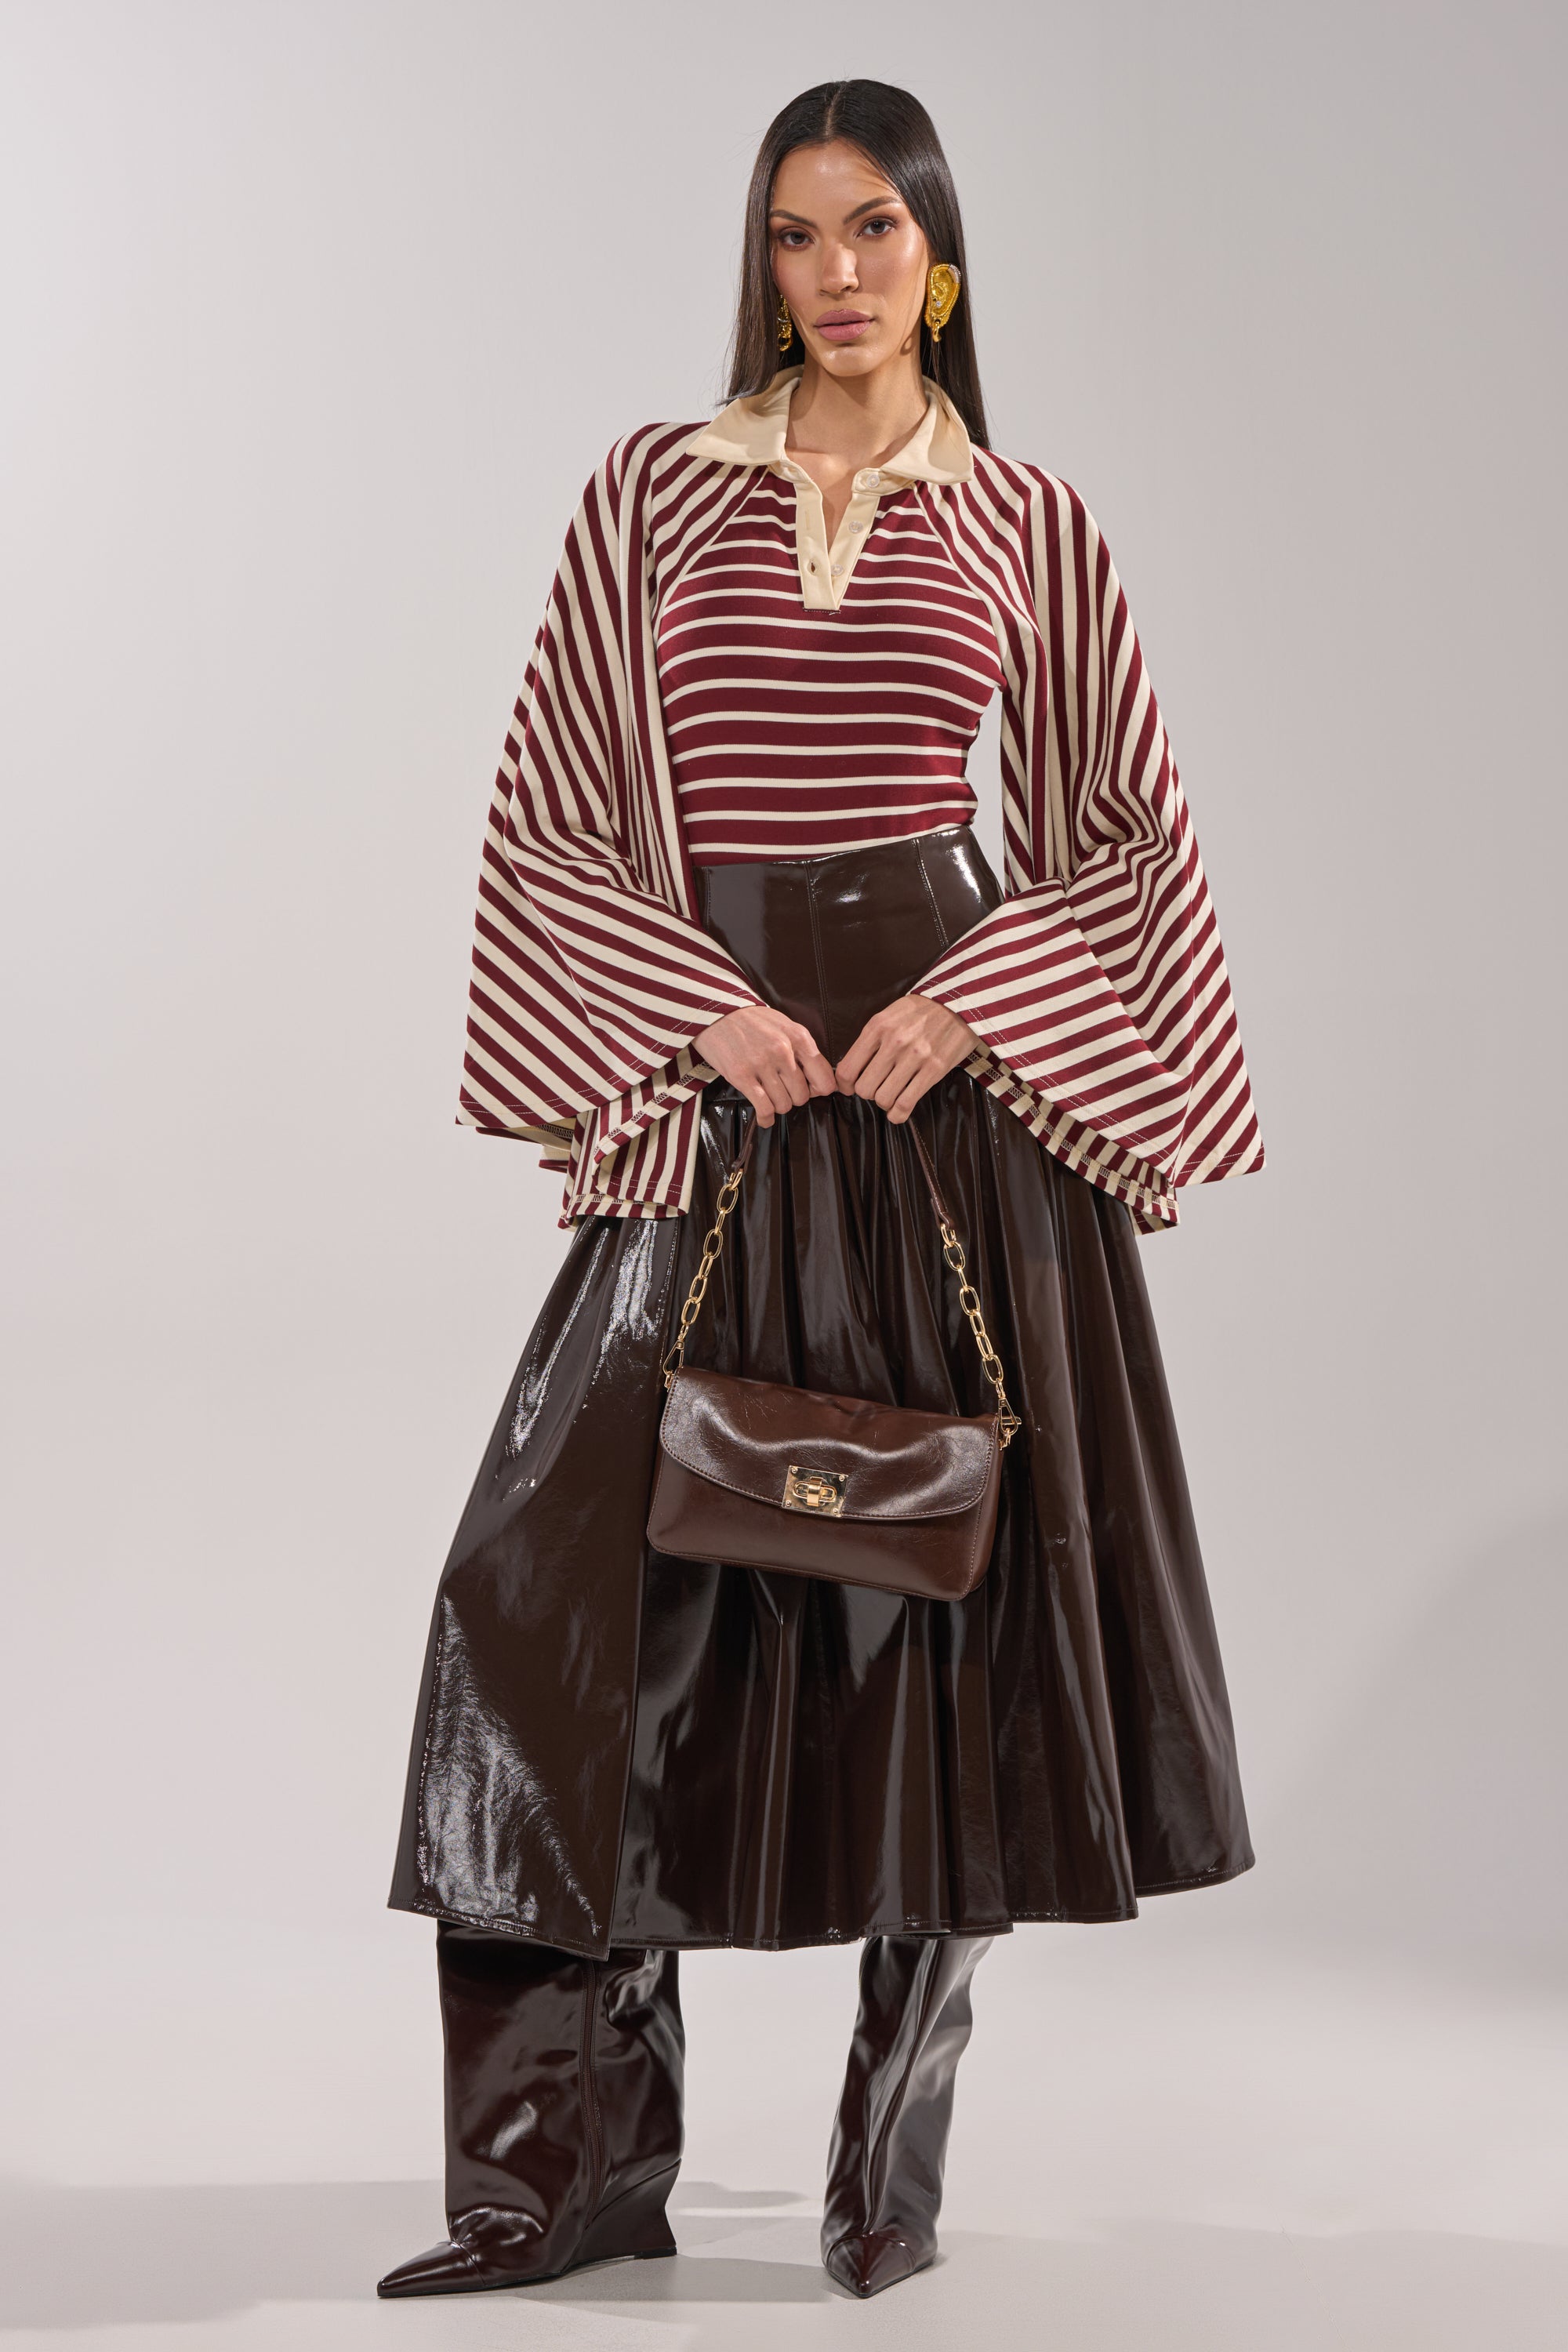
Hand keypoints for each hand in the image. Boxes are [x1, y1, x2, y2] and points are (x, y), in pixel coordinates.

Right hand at [695, 1004, 837, 1126]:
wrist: (717, 1012)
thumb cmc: (752, 1021)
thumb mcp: (784, 1026)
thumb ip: (802, 1049)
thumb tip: (817, 1078)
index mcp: (798, 1038)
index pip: (824, 1079)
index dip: (818, 1089)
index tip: (810, 1089)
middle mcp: (783, 1051)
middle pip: (803, 1096)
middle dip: (794, 1097)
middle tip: (784, 1091)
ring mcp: (762, 1064)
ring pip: (784, 1104)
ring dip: (778, 1105)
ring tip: (770, 1097)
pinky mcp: (742, 1075)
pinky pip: (764, 1108)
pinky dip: (766, 1117)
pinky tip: (765, 1117)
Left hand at [835, 994, 978, 1123]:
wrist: (958, 1003)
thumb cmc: (921, 1011)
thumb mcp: (889, 1015)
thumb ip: (872, 1038)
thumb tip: (854, 1067)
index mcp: (878, 1027)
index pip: (848, 1069)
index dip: (845, 1085)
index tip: (850, 1088)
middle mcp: (894, 1042)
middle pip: (864, 1088)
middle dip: (867, 1093)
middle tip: (876, 1088)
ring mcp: (915, 1057)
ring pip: (883, 1098)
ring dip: (884, 1102)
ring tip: (890, 1095)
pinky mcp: (934, 1070)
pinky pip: (906, 1103)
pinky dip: (898, 1114)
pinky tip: (898, 1111)